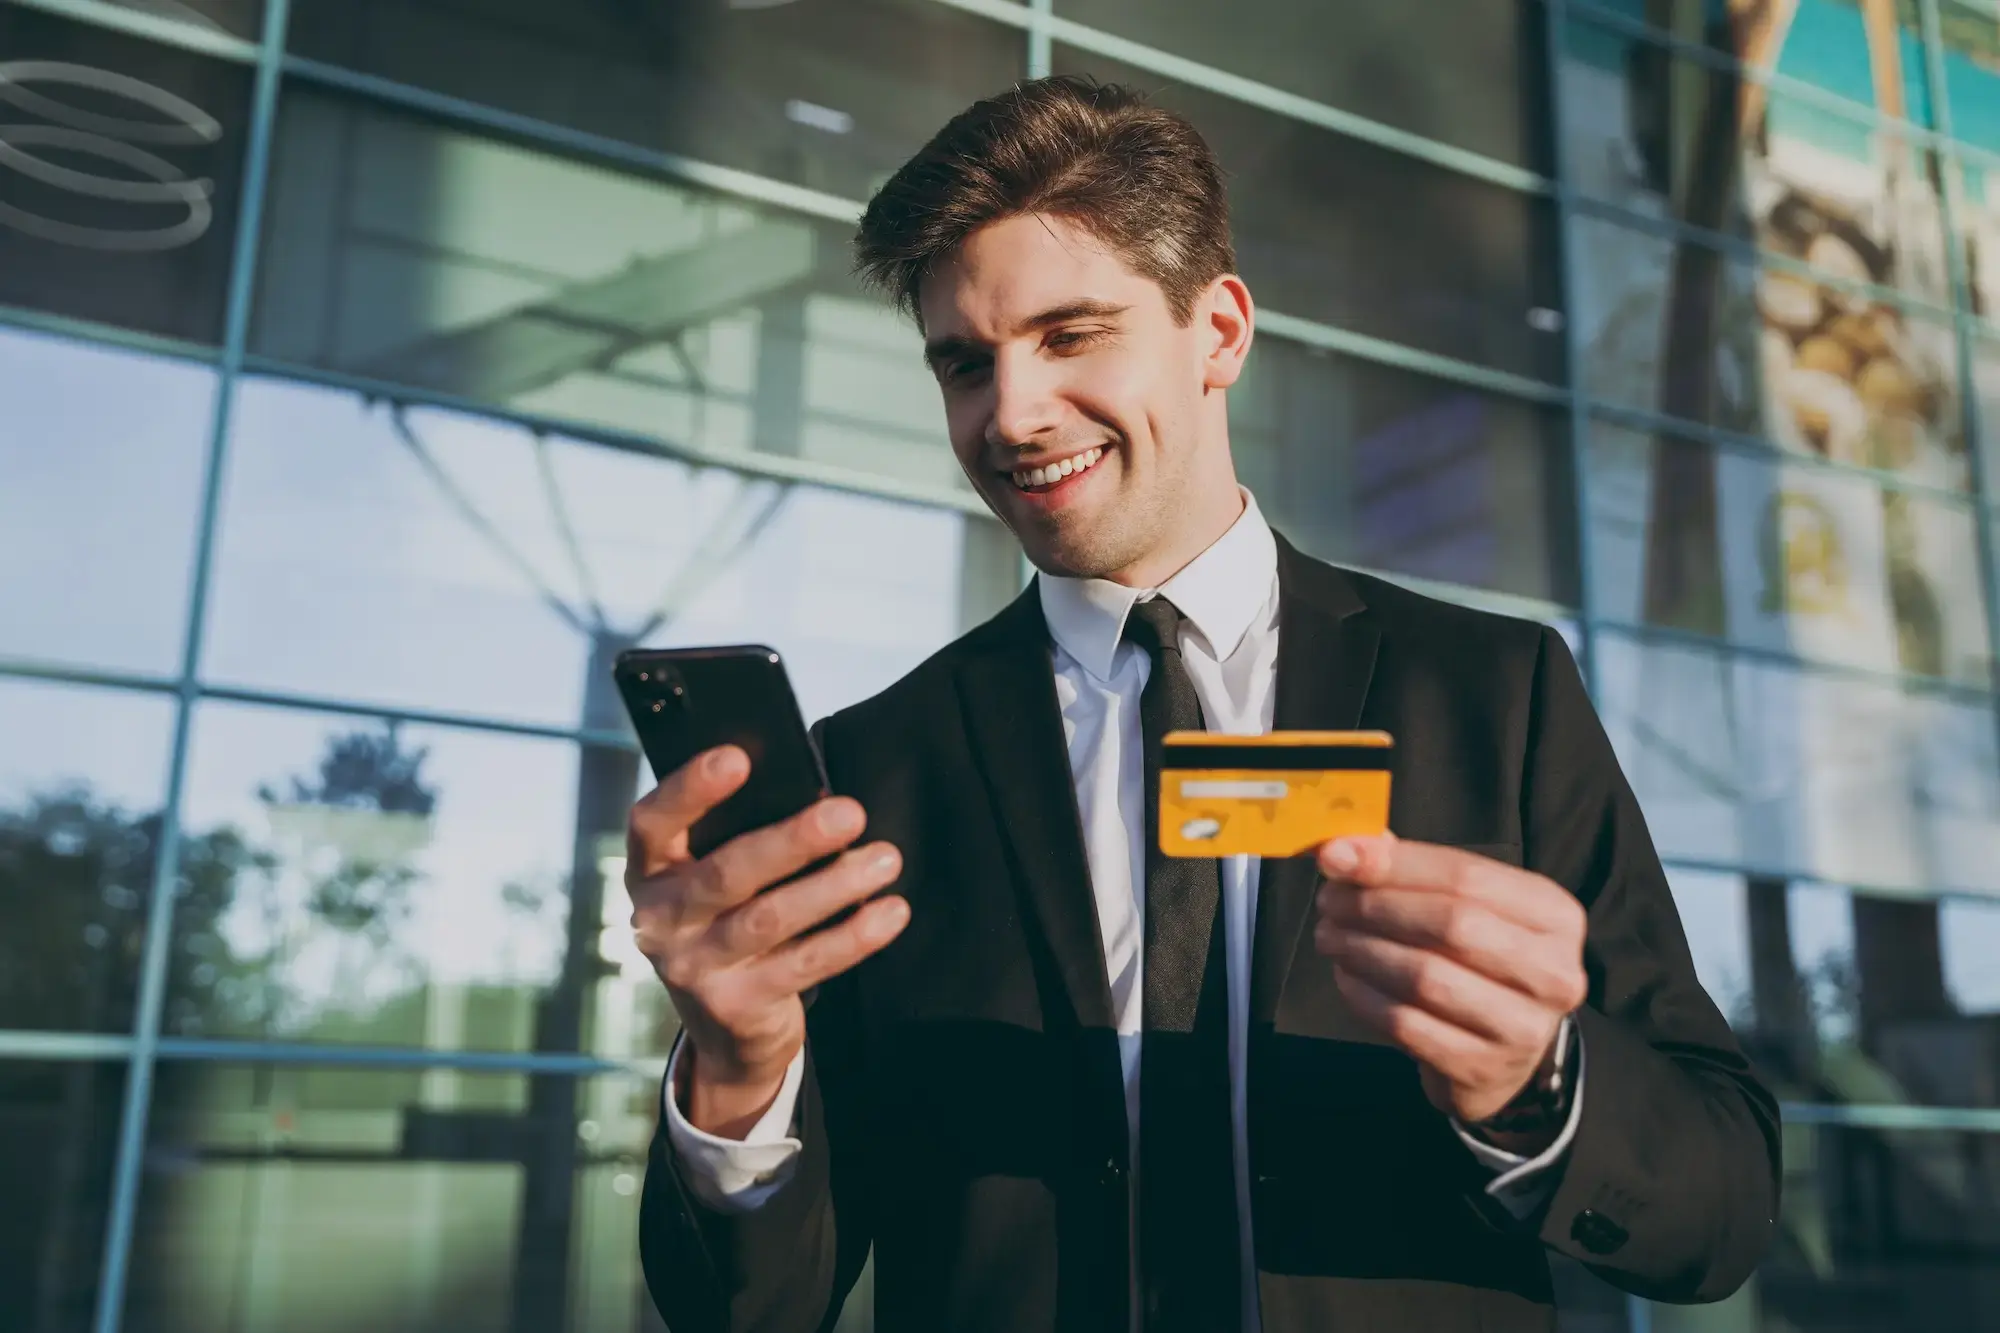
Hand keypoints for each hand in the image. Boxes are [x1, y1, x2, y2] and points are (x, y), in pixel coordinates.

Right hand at [627, 745, 909, 1138]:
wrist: (724, 1027)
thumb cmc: (729, 920)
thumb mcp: (714, 877)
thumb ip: (743, 836)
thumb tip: (817, 798)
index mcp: (651, 871)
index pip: (652, 823)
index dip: (689, 789)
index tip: (738, 757)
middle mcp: (661, 919)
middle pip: (725, 873)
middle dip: (792, 840)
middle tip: (850, 813)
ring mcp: (695, 967)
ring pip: (770, 919)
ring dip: (834, 886)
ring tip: (885, 860)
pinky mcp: (737, 1006)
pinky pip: (804, 965)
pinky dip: (852, 937)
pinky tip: (890, 912)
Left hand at [1312, 833, 1587, 1125]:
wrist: (1502, 1057)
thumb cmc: (1478, 964)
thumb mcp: (1466, 910)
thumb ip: (1412, 873)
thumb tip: (1343, 849)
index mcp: (1555, 916)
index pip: (1468, 876)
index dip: (1397, 864)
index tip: (1337, 857)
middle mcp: (1554, 972)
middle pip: (1451, 924)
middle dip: (1376, 907)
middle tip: (1328, 902)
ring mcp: (1523, 1027)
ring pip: (1425, 976)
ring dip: (1362, 950)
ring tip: (1330, 937)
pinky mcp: (1483, 1068)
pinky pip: (1407, 1024)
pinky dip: (1364, 996)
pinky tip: (1345, 976)